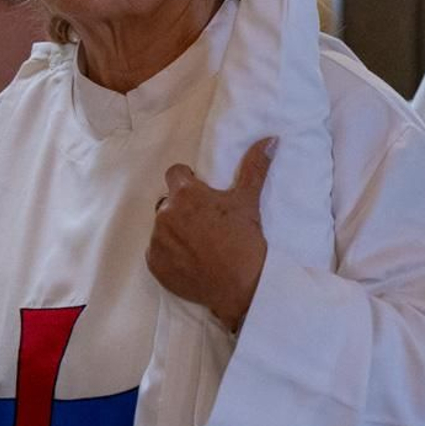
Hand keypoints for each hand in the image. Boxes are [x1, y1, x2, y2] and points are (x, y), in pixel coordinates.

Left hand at [146, 138, 272, 332]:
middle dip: (181, 208)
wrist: (240, 286)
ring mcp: (157, 240)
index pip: (175, 173)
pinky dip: (169, 254)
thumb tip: (270, 139)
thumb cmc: (244, 239)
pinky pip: (157, 251)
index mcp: (184, 194)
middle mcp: (164, 213)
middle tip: (204, 223)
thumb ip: (255, 166)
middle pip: (168, 202)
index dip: (188, 180)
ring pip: (162, 227)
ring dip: (175, 231)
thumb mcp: (248, 200)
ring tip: (198, 244)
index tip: (201, 194)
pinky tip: (190, 260)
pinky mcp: (154, 264)